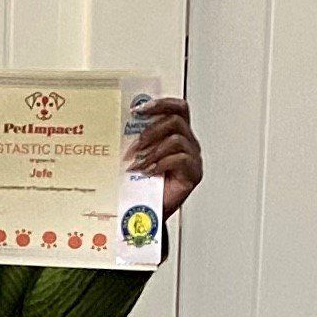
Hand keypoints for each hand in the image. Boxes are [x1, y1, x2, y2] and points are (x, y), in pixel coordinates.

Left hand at [123, 96, 202, 220]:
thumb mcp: (141, 155)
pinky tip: (149, 172)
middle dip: (151, 131)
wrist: (151, 212)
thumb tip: (123, 125)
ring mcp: (193, 158)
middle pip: (176, 120)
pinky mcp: (193, 174)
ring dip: (153, 150)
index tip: (138, 110)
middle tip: (135, 145)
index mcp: (179, 133)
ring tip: (139, 162)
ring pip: (177, 139)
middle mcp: (189, 143)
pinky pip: (180, 159)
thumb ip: (141, 139)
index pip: (178, 108)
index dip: (160, 104)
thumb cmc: (146, 185)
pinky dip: (161, 164)